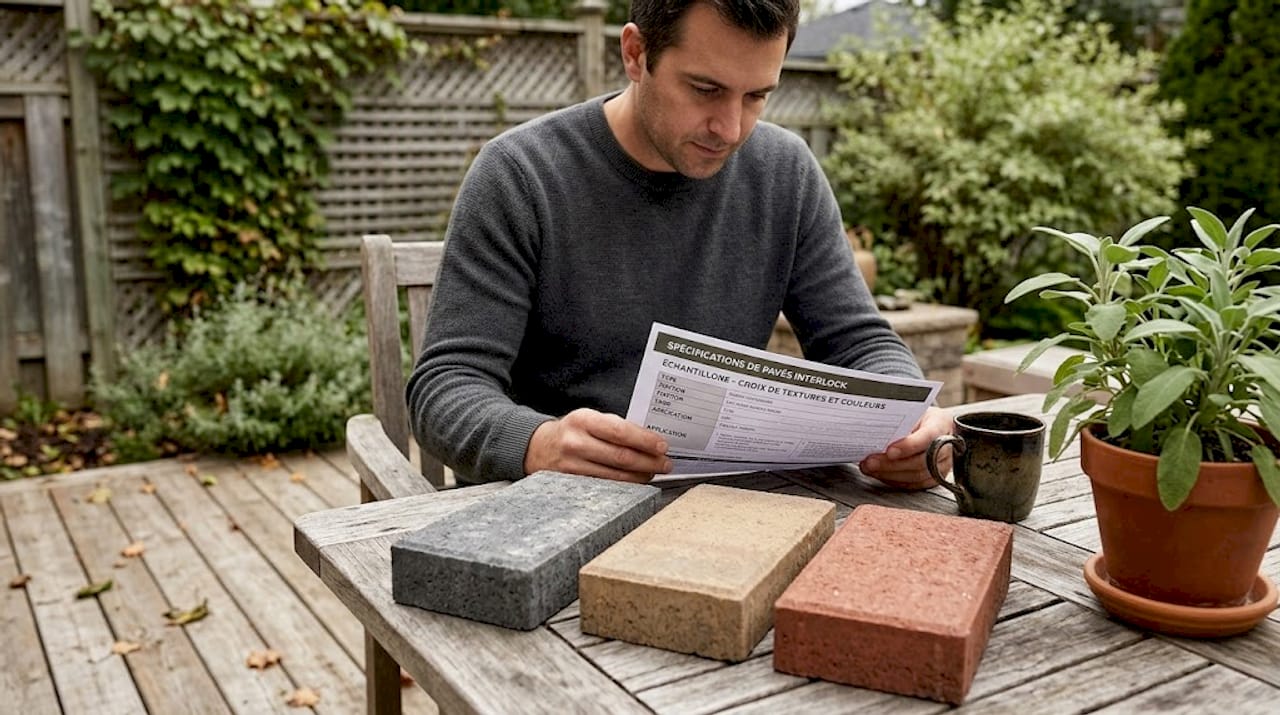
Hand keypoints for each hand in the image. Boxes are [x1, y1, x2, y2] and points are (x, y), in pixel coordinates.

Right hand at [524, 408, 672, 482]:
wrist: (538, 447)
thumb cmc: (572, 431)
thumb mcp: (590, 419)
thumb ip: (616, 427)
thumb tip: (650, 440)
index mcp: (583, 420)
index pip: (620, 432)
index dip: (645, 440)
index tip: (662, 446)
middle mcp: (575, 442)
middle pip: (621, 457)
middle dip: (649, 462)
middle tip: (665, 464)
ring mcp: (572, 465)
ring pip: (615, 476)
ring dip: (640, 476)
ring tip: (653, 473)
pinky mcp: (571, 483)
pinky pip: (605, 486)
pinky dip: (625, 486)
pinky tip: (635, 482)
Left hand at [859, 406, 953, 489]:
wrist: (938, 425)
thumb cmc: (923, 416)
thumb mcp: (913, 411)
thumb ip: (900, 423)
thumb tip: (876, 433)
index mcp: (941, 424)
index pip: (927, 437)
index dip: (908, 446)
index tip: (889, 451)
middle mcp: (945, 446)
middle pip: (920, 461)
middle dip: (891, 464)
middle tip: (870, 462)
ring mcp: (943, 464)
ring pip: (916, 476)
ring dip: (889, 474)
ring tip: (870, 468)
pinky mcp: (935, 477)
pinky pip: (914, 484)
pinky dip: (894, 480)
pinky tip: (880, 474)